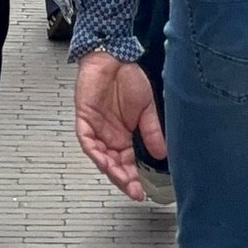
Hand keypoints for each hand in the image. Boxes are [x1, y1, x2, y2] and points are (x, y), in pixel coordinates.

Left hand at [74, 50, 165, 201]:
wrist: (114, 55)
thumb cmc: (128, 77)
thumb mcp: (146, 108)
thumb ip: (152, 131)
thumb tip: (162, 154)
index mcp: (124, 135)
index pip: (128, 164)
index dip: (134, 179)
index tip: (142, 192)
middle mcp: (109, 135)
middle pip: (113, 164)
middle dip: (123, 179)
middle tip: (133, 190)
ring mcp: (96, 128)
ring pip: (100, 156)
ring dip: (110, 170)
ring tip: (122, 180)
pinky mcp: (84, 118)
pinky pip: (87, 140)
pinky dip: (95, 151)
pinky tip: (104, 161)